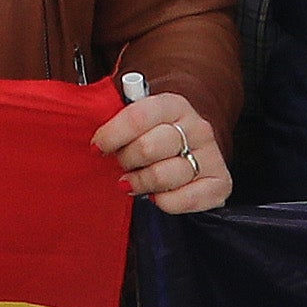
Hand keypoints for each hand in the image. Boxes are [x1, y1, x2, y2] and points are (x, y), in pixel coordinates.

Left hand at [90, 78, 230, 212]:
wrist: (190, 143)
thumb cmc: (154, 133)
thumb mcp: (138, 117)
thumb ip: (117, 117)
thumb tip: (87, 121)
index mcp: (174, 104)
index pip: (138, 115)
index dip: (112, 134)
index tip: (98, 147)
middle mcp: (197, 127)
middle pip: (149, 147)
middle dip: (126, 160)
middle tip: (121, 164)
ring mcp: (210, 155)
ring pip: (165, 175)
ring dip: (140, 182)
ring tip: (132, 182)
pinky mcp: (219, 183)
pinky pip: (184, 199)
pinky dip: (164, 201)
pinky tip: (156, 195)